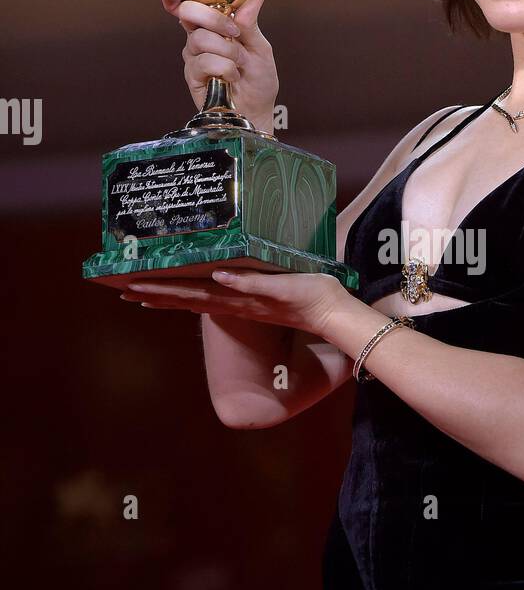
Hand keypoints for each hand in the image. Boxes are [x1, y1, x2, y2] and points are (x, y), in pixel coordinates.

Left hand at [120, 269, 346, 338]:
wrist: (333, 314)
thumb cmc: (312, 295)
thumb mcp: (283, 285)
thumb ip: (252, 282)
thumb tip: (219, 275)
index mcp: (238, 297)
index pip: (191, 293)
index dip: (163, 290)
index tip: (134, 286)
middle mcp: (235, 303)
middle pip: (187, 300)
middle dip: (156, 295)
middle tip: (124, 292)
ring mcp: (242, 305)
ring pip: (196, 303)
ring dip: (169, 300)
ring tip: (143, 297)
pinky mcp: (252, 305)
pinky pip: (214, 301)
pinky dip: (193, 299)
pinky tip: (187, 296)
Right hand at [159, 0, 278, 133]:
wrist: (257, 109)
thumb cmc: (259, 79)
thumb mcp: (261, 46)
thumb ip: (251, 22)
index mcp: (213, 24)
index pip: (187, 2)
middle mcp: (199, 36)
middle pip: (188, 12)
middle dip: (213, 18)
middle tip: (234, 33)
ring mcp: (193, 55)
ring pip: (200, 38)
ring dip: (228, 51)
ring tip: (240, 64)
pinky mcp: (192, 75)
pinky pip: (204, 61)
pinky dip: (225, 68)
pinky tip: (232, 77)